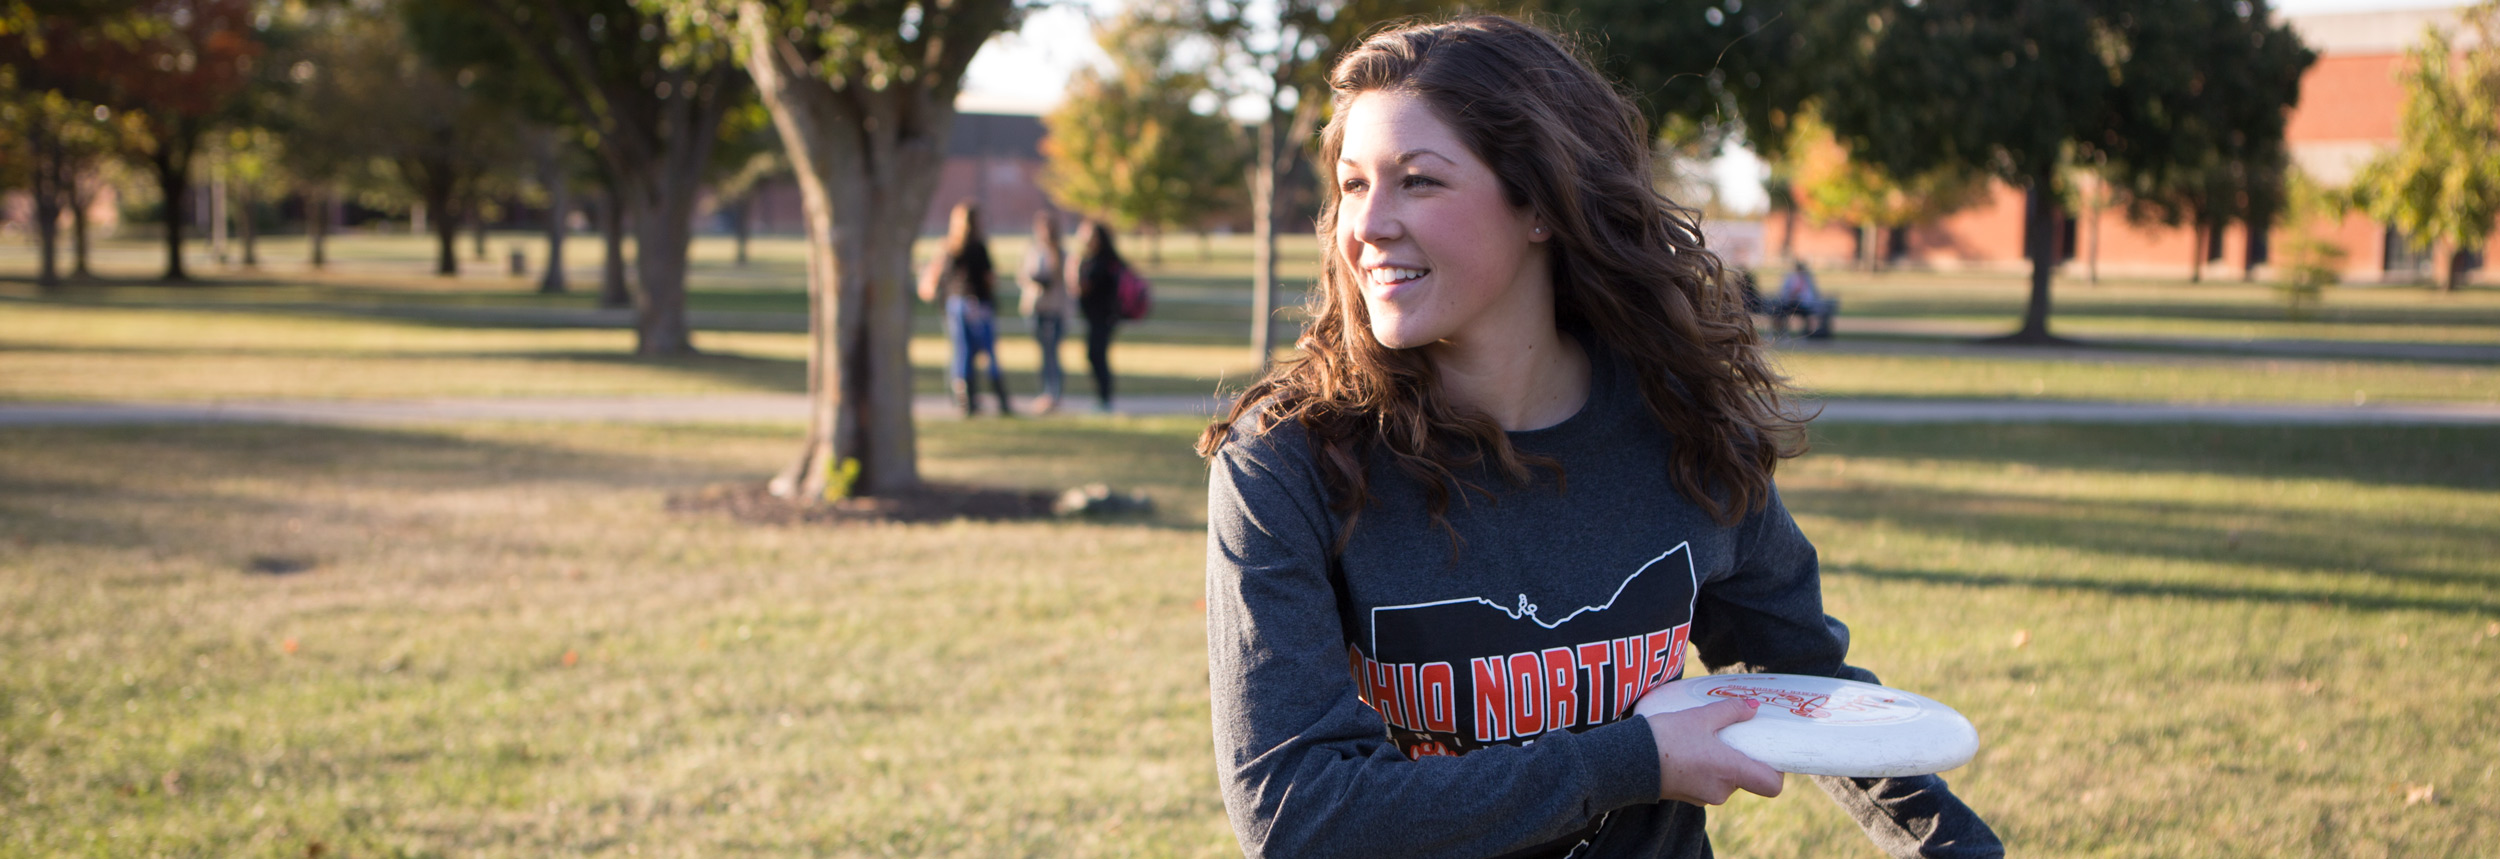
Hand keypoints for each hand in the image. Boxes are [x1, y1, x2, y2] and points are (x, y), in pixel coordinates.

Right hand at [1647, 698, 1784, 805]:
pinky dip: (1705, 768)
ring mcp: (1704, 796)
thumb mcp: (1700, 717)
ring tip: (1706, 737)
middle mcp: (1722, 790)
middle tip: (1731, 733)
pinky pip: (1708, 782)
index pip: (1772, 785)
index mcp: (1731, 772)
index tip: (1768, 751)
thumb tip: (1753, 705)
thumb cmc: (1666, 738)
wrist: (1627, 760)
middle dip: (1741, 756)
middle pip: (1747, 778)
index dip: (1776, 770)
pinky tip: (1690, 748)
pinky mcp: (1688, 795)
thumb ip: (1730, 711)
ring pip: (1726, 779)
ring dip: (1722, 761)